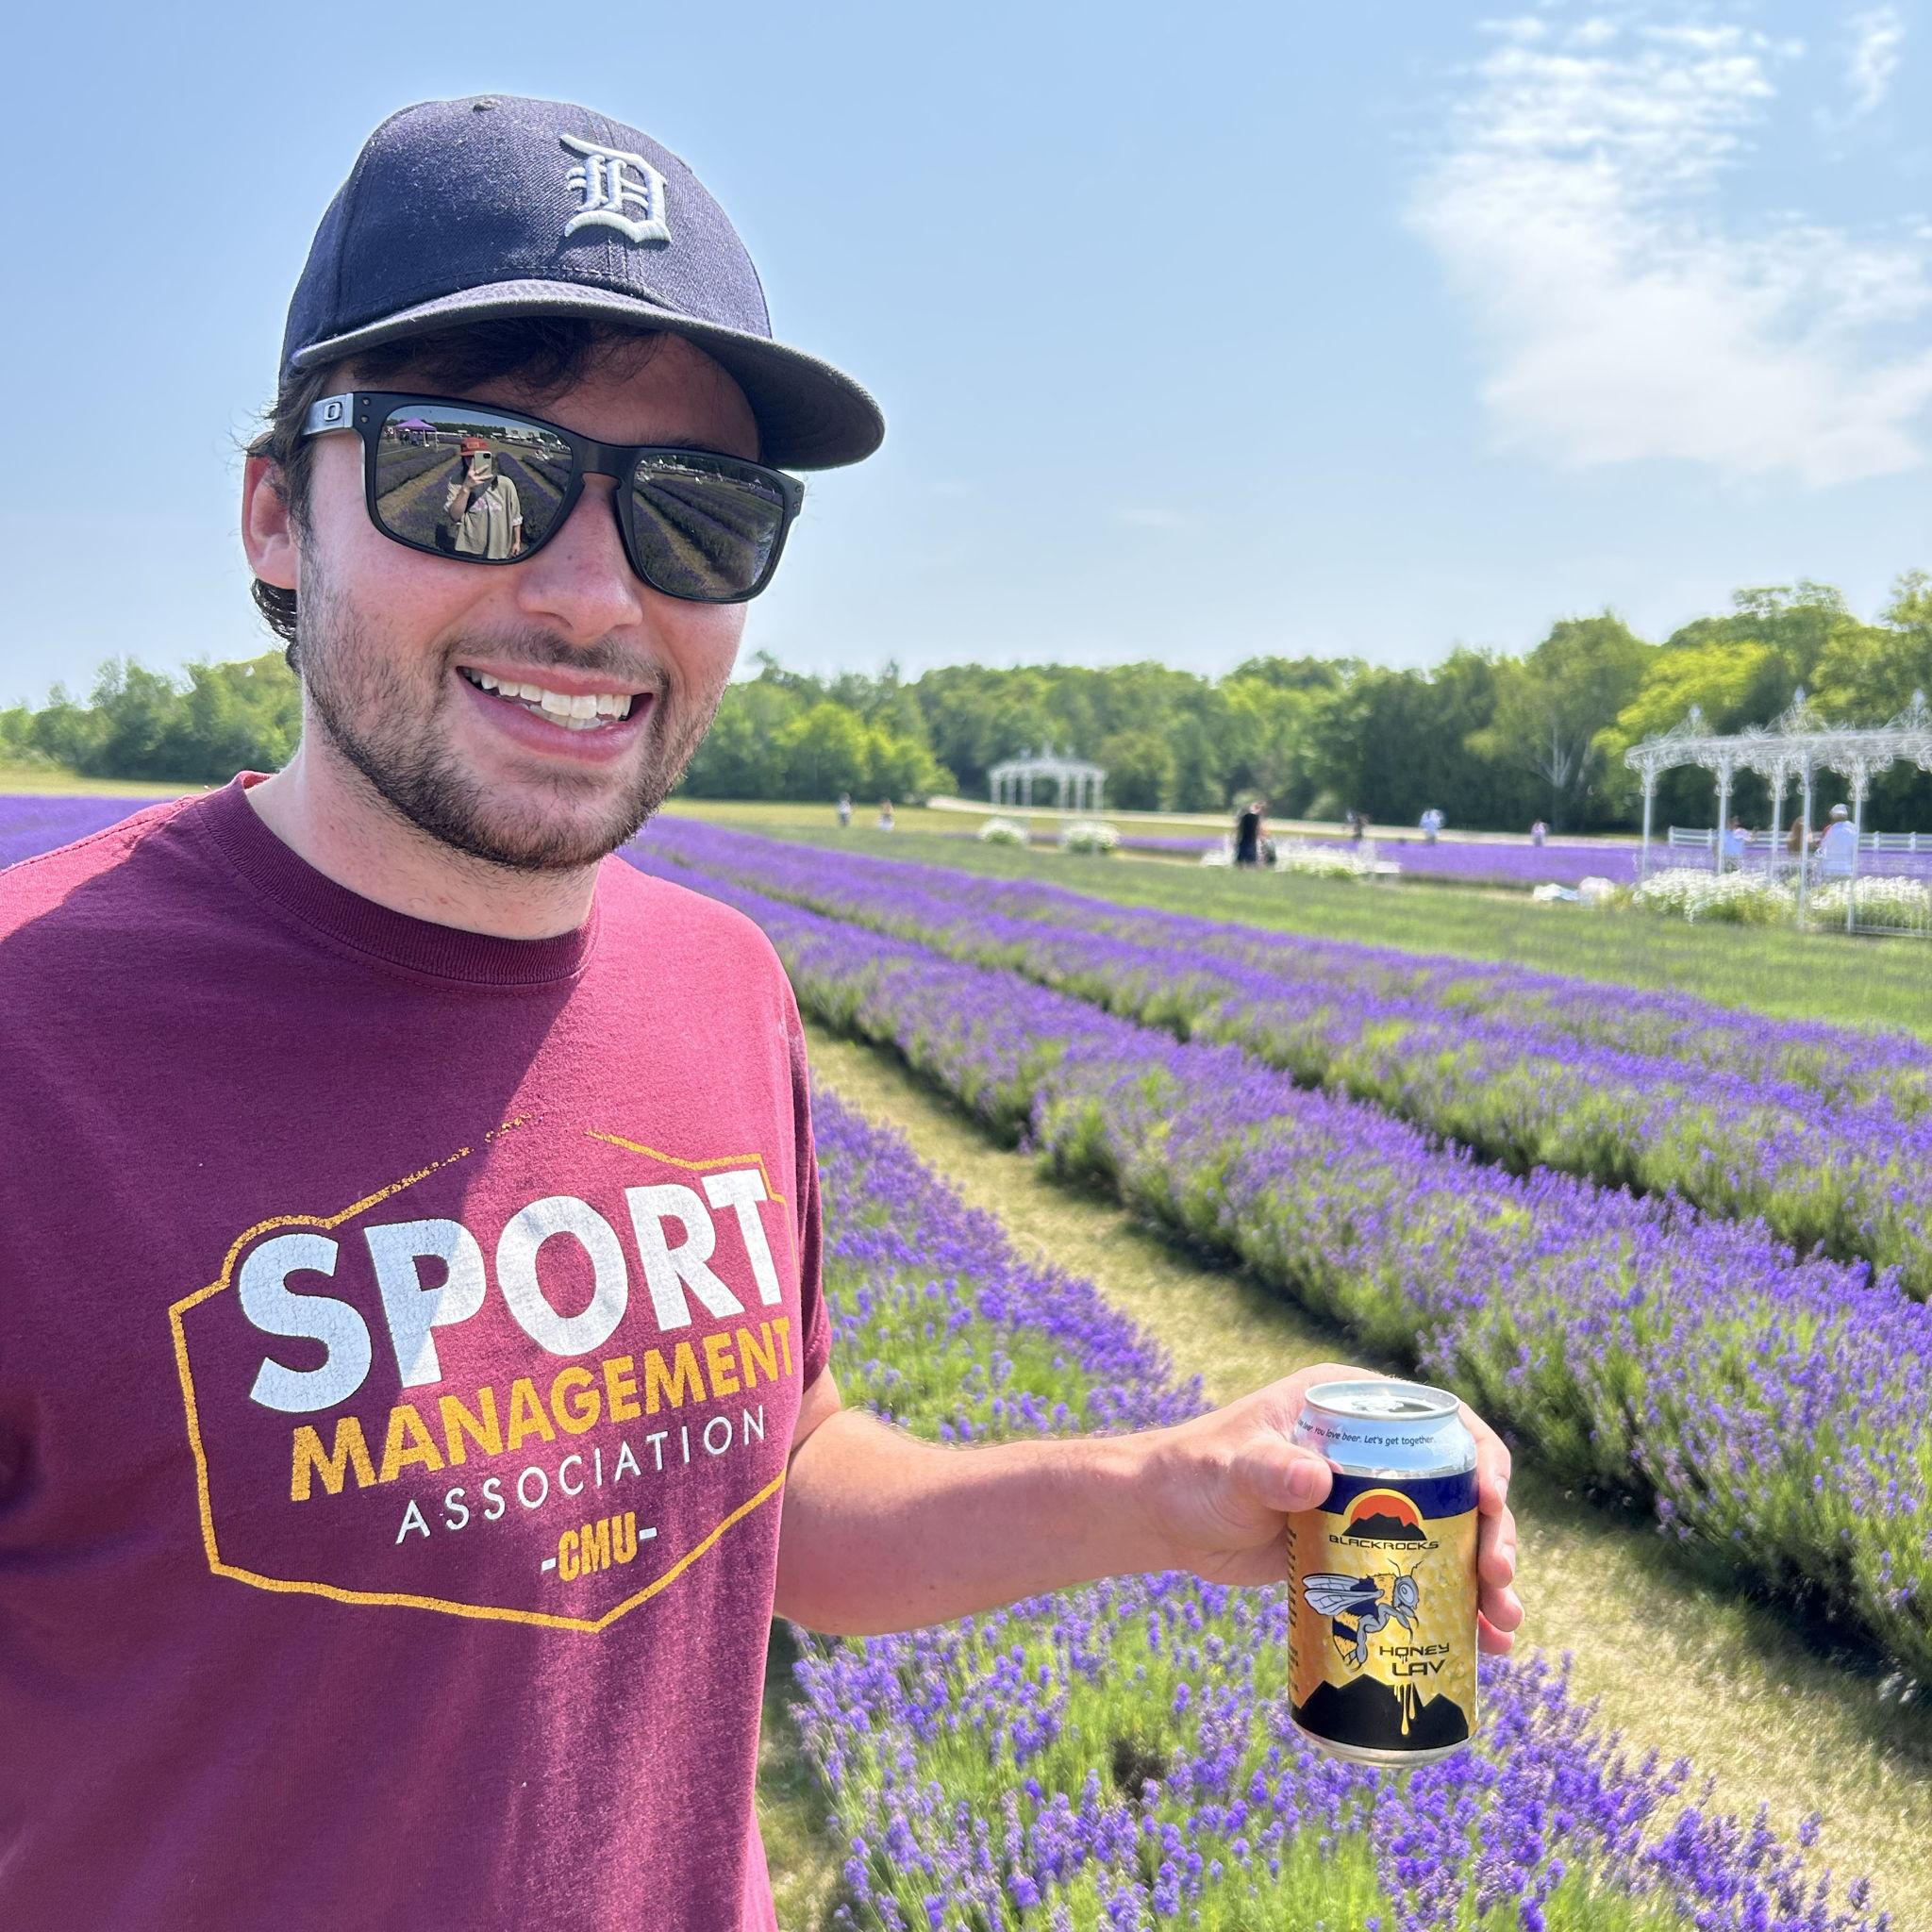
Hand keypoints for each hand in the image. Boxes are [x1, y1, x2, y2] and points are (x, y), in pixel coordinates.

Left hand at [1139, 1361, 1523, 1653]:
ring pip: (1455, 1537)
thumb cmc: (1194, 1475)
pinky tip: (1485, 1648)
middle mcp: (1378, 1449)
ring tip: (1501, 1628)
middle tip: (1498, 1581)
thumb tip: (1314, 1478)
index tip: (1492, 1500)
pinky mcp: (1365, 1550)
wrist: (1167, 1520)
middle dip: (1494, 1535)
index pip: (1442, 1421)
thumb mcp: (1232, 1469)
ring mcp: (1376, 1502)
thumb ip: (1267, 1469)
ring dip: (1486, 1582)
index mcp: (1355, 1406)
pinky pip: (1425, 1575)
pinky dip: (1457, 1609)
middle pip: (1462, 1487)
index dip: (1483, 1457)